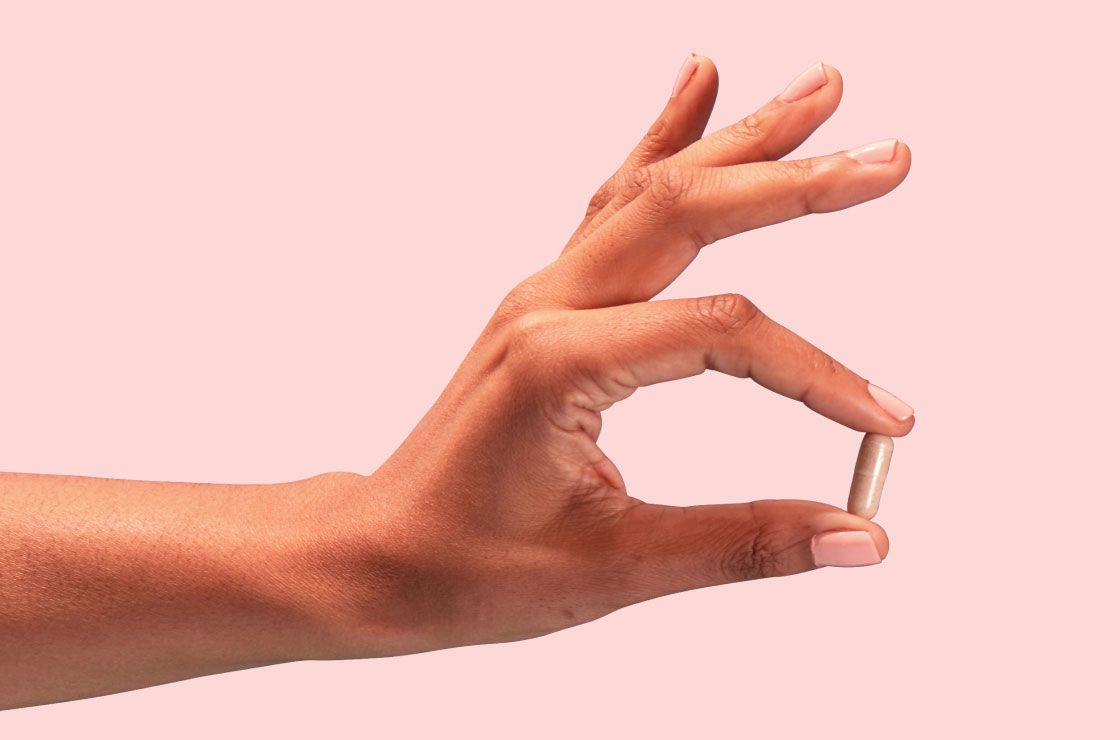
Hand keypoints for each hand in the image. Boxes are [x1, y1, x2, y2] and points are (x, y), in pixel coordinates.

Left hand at [320, 57, 914, 656]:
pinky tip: (697, 87)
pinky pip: (613, 204)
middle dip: (794, 180)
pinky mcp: (546, 301)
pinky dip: (662, 142)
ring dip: (740, 139)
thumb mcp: (612, 568)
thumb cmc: (467, 566)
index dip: (817, 376)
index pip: (721, 334)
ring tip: (821, 89)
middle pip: (689, 212)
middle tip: (888, 159)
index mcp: (560, 363)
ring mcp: (542, 293)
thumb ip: (742, 544)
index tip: (885, 422)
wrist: (378, 555)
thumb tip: (858, 537)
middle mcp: (548, 305)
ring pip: (653, 189)